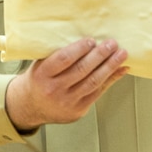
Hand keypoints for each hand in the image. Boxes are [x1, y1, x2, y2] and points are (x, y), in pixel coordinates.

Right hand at [5, 38, 128, 130]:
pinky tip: (119, 70)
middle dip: (100, 55)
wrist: (30, 106)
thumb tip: (87, 42)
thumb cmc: (39, 79)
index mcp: (42, 75)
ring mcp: (67, 102)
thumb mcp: (40, 64)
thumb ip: (58, 54)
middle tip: (112, 44)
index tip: (91, 40)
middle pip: (81, 70)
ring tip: (121, 55)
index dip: (79, 49)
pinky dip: (111, 80)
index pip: (63, 59)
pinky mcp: (78, 110)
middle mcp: (54, 90)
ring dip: (110, 67)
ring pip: (93, 82)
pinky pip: (98, 93)